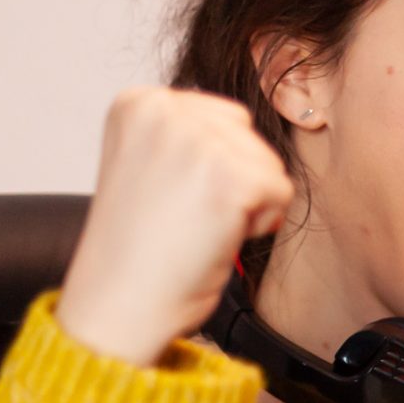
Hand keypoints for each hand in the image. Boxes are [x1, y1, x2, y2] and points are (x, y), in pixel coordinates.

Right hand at [58, 88, 293, 366]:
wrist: (122, 299)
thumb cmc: (139, 245)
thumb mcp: (149, 163)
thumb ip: (187, 133)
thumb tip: (241, 124)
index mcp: (138, 103)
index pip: (222, 116)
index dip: (213, 166)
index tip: (170, 195)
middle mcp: (164, 110)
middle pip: (248, 136)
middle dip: (233, 180)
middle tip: (186, 215)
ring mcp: (196, 140)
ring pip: (269, 164)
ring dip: (248, 203)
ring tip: (198, 225)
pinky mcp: (230, 176)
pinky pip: (281, 192)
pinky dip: (260, 224)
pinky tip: (217, 237)